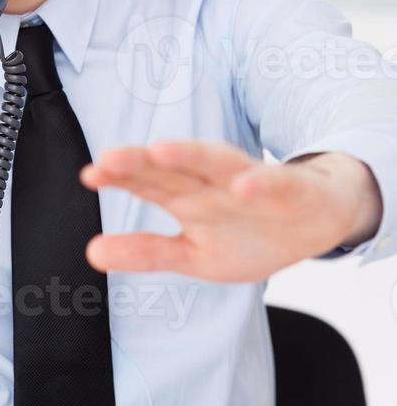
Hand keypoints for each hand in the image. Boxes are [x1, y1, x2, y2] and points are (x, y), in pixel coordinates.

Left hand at [79, 141, 382, 281]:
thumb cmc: (248, 232)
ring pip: (216, 163)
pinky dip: (259, 184)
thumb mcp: (193, 254)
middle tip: (108, 159)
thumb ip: (146, 252)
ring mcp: (249, 182)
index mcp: (188, 196)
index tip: (88, 175)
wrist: (317, 219)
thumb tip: (92, 253)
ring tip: (161, 151)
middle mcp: (212, 183)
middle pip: (173, 169)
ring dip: (191, 156)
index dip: (120, 178)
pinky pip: (272, 185)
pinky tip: (244, 186)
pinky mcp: (287, 190)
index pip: (148, 183)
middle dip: (142, 163)